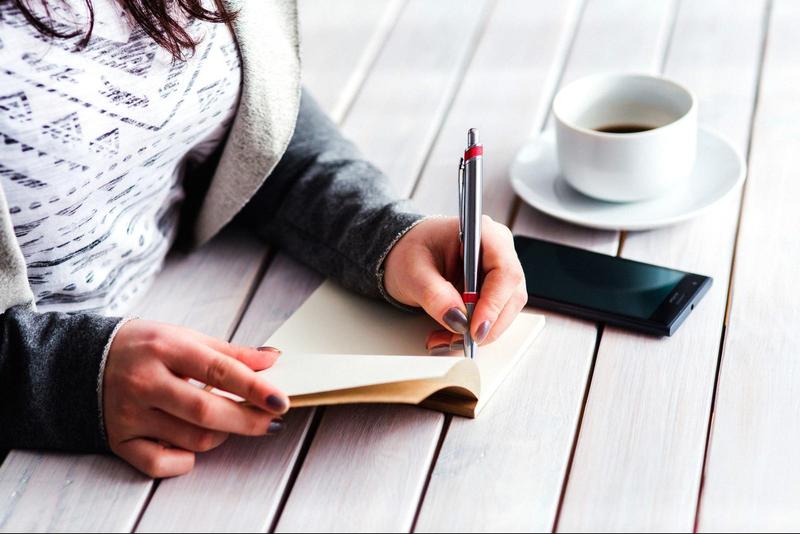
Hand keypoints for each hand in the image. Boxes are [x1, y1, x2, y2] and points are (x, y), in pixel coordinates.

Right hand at [103, 319, 288, 477]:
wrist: (83, 360)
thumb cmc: (144, 347)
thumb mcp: (185, 337)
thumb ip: (230, 352)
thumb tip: (272, 360)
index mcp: (165, 348)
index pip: (219, 370)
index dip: (254, 387)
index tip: (280, 400)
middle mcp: (145, 381)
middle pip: (206, 411)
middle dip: (247, 421)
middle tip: (272, 422)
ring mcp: (130, 413)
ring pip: (191, 439)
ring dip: (221, 436)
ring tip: (228, 423)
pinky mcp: (119, 439)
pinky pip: (159, 463)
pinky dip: (185, 460)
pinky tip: (193, 446)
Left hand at [383, 216, 526, 351]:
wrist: (404, 256)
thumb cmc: (410, 251)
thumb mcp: (413, 272)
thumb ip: (434, 294)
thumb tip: (456, 318)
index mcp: (482, 233)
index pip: (504, 271)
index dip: (493, 303)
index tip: (474, 328)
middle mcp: (497, 251)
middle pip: (510, 295)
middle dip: (486, 324)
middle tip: (459, 340)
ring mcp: (497, 272)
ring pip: (505, 311)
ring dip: (478, 332)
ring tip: (446, 340)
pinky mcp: (492, 291)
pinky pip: (493, 317)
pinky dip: (473, 331)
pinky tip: (451, 335)